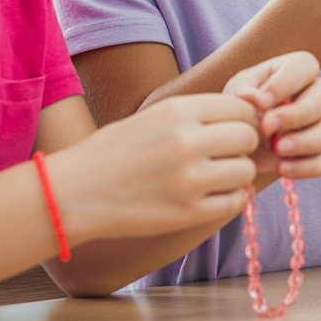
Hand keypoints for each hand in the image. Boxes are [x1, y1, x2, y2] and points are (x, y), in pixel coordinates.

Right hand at [49, 93, 260, 243]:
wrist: (71, 193)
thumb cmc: (114, 152)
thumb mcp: (154, 116)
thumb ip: (198, 114)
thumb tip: (249, 115)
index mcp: (178, 110)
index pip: (242, 108)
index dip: (244, 120)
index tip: (234, 130)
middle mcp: (187, 140)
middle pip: (249, 137)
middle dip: (243, 146)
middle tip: (225, 155)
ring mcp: (189, 178)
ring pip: (245, 171)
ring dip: (236, 175)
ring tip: (214, 177)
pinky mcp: (187, 212)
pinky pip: (234, 202)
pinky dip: (229, 200)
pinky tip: (210, 197)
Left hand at [224, 52, 320, 179]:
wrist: (234, 145)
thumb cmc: (237, 110)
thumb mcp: (234, 96)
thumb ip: (244, 93)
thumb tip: (256, 98)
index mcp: (293, 71)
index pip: (304, 66)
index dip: (286, 83)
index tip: (261, 103)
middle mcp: (312, 94)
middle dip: (297, 114)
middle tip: (267, 127)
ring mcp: (318, 124)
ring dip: (304, 141)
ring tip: (276, 150)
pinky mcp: (317, 152)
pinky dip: (306, 167)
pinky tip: (281, 168)